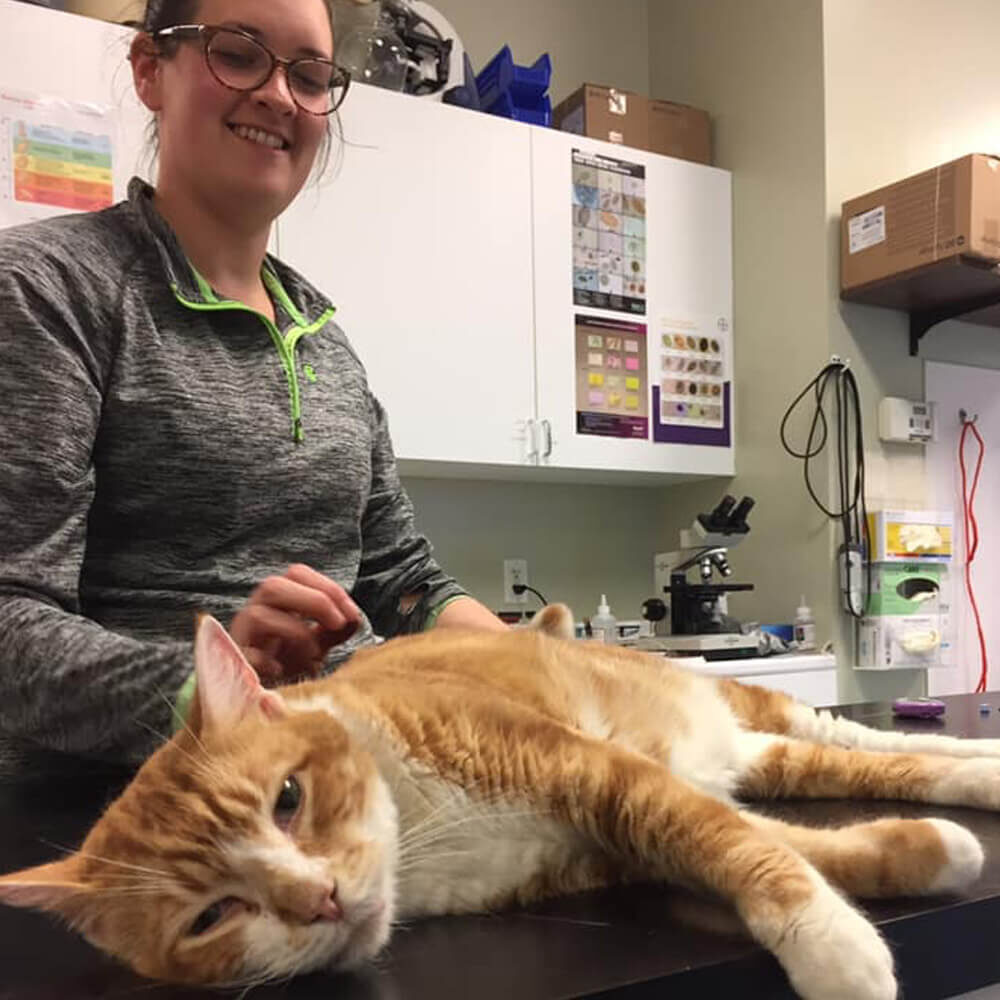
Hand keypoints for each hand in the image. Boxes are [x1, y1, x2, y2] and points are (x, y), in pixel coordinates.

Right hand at [229, 564, 360, 684]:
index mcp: (278, 600)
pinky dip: (268, 663)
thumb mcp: (317, 641)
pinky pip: (246, 657)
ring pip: (258, 616)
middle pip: (274, 586)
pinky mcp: (234, 663)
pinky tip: (282, 671)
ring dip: (294, 631)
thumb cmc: (287, 661)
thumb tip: (354, 618)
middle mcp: (256, 610)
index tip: (352, 614)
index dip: (328, 588)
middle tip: (339, 623)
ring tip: (313, 651)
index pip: (297, 574)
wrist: (259, 695)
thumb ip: (336, 629)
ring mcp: (241, 636)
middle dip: (314, 600)